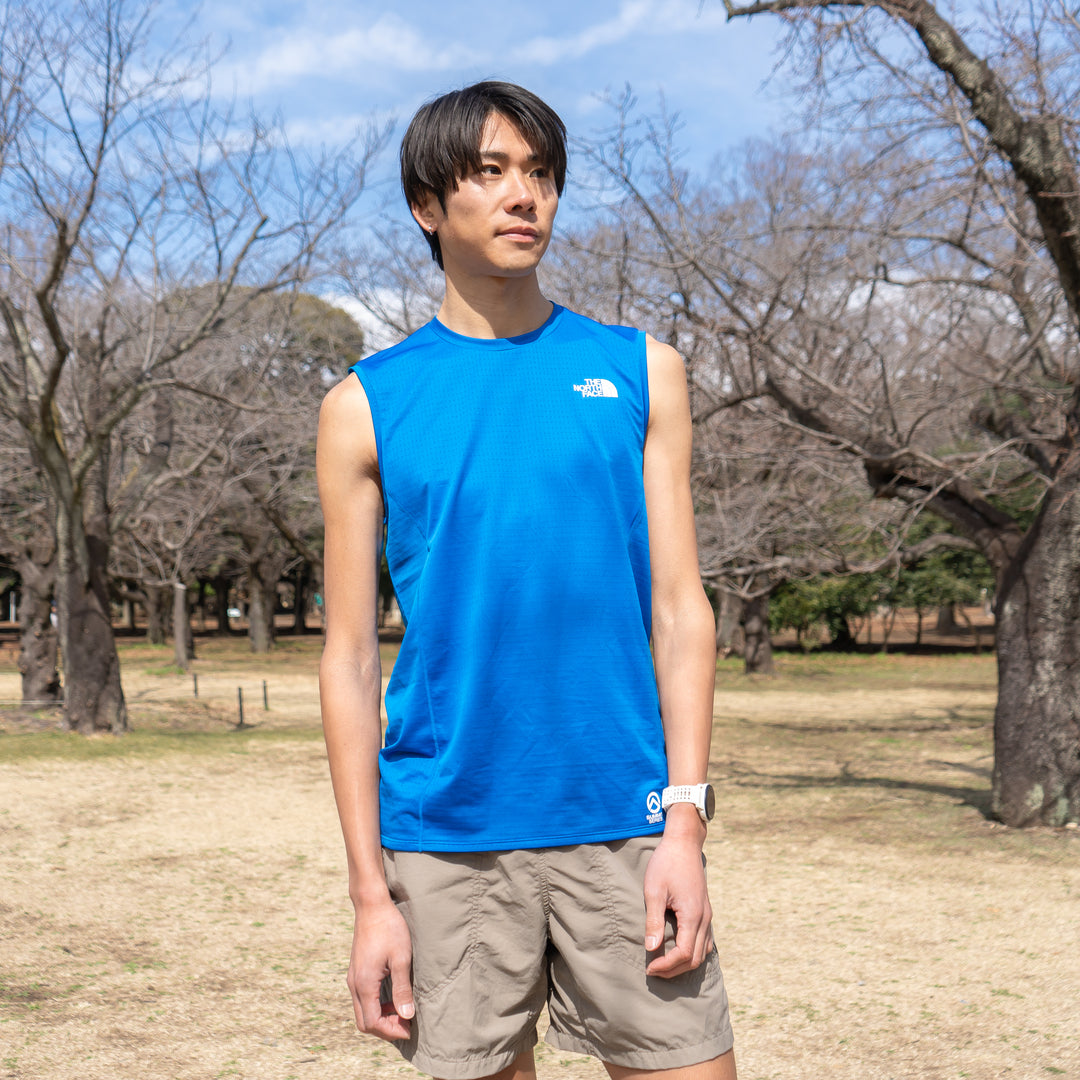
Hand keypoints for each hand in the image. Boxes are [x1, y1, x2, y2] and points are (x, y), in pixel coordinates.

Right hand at [347, 897, 414, 1039]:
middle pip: (364, 1022)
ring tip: (402, 1012)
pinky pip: (363, 999)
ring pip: (362, 1011)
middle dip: (385, 1029)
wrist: (372, 906)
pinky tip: (393, 997)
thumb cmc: (390, 929)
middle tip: (406, 1024)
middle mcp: (355, 984)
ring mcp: (354, 977)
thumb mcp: (401, 958)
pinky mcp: (357, 971)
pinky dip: (377, 1006)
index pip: (373, 1023)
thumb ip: (403, 989)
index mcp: (364, 984)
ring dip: (381, 1017)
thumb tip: (406, 1016)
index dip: (391, 1031)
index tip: (409, 1029)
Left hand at [642, 822, 713, 978]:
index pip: (684, 954)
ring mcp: (707, 915)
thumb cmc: (666, 864)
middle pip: (695, 958)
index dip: (667, 966)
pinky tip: (677, 950)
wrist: (684, 843)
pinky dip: (692, 952)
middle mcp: (704, 918)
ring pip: (702, 952)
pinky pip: (704, 941)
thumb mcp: (654, 891)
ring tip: (663, 964)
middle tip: (653, 971)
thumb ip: (654, 921)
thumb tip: (651, 949)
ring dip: (684, 963)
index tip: (649, 969)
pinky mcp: (705, 910)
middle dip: (674, 970)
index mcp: (693, 915)